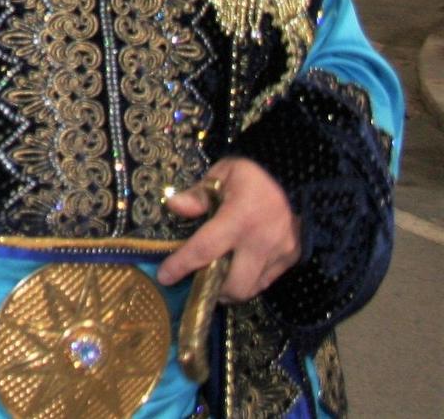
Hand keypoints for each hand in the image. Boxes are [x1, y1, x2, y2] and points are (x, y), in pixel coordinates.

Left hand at [157, 158, 301, 301]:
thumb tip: (174, 206)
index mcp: (239, 217)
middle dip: (212, 290)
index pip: (205, 249)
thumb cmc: (254, 176)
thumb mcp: (223, 173)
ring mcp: (280, 253)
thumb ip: (198, 194)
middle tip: (196, 282)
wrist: (298, 179)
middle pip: (233, 283)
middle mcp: (261, 241)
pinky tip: (236, 271)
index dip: (182, 266)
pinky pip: (265, 282)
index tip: (165, 277)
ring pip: (251, 288)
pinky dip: (248, 282)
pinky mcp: (291, 259)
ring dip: (230, 290)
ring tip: (215, 281)